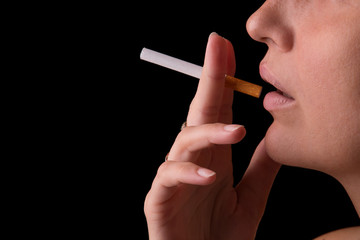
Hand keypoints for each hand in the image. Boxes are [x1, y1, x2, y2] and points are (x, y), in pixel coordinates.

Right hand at [144, 33, 280, 239]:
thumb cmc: (220, 235)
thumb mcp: (250, 199)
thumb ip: (262, 169)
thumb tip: (274, 138)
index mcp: (213, 156)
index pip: (217, 110)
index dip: (222, 80)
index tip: (228, 51)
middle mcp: (192, 159)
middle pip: (198, 112)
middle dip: (208, 79)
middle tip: (218, 48)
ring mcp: (174, 176)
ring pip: (184, 140)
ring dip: (209, 131)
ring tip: (238, 131)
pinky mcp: (159, 198)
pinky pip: (169, 177)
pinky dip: (188, 173)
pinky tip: (209, 175)